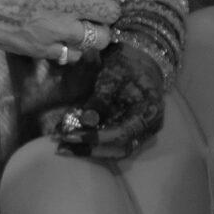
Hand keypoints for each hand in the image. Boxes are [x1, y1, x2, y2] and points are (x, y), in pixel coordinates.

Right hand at [0, 0, 121, 58]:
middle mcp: (68, 2)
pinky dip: (74, 48)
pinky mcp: (43, 49)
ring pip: (99, 39)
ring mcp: (57, 29)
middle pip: (111, 13)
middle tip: (100, 7)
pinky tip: (65, 39)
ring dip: (96, 31)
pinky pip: (73, 54)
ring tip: (85, 26)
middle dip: (110, 9)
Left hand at [44, 41, 166, 162]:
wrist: (142, 61)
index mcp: (149, 111)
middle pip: (121, 149)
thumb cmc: (127, 65)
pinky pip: (117, 146)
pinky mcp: (135, 133)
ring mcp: (144, 132)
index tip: (71, 136)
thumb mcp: (112, 77)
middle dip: (91, 150)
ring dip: (92, 151)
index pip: (123, 133)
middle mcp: (150, 127)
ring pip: (118, 151)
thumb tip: (85, 121)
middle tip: (63, 147)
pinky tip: (77, 143)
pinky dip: (97, 146)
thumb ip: (100, 100)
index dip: (97, 137)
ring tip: (66, 148)